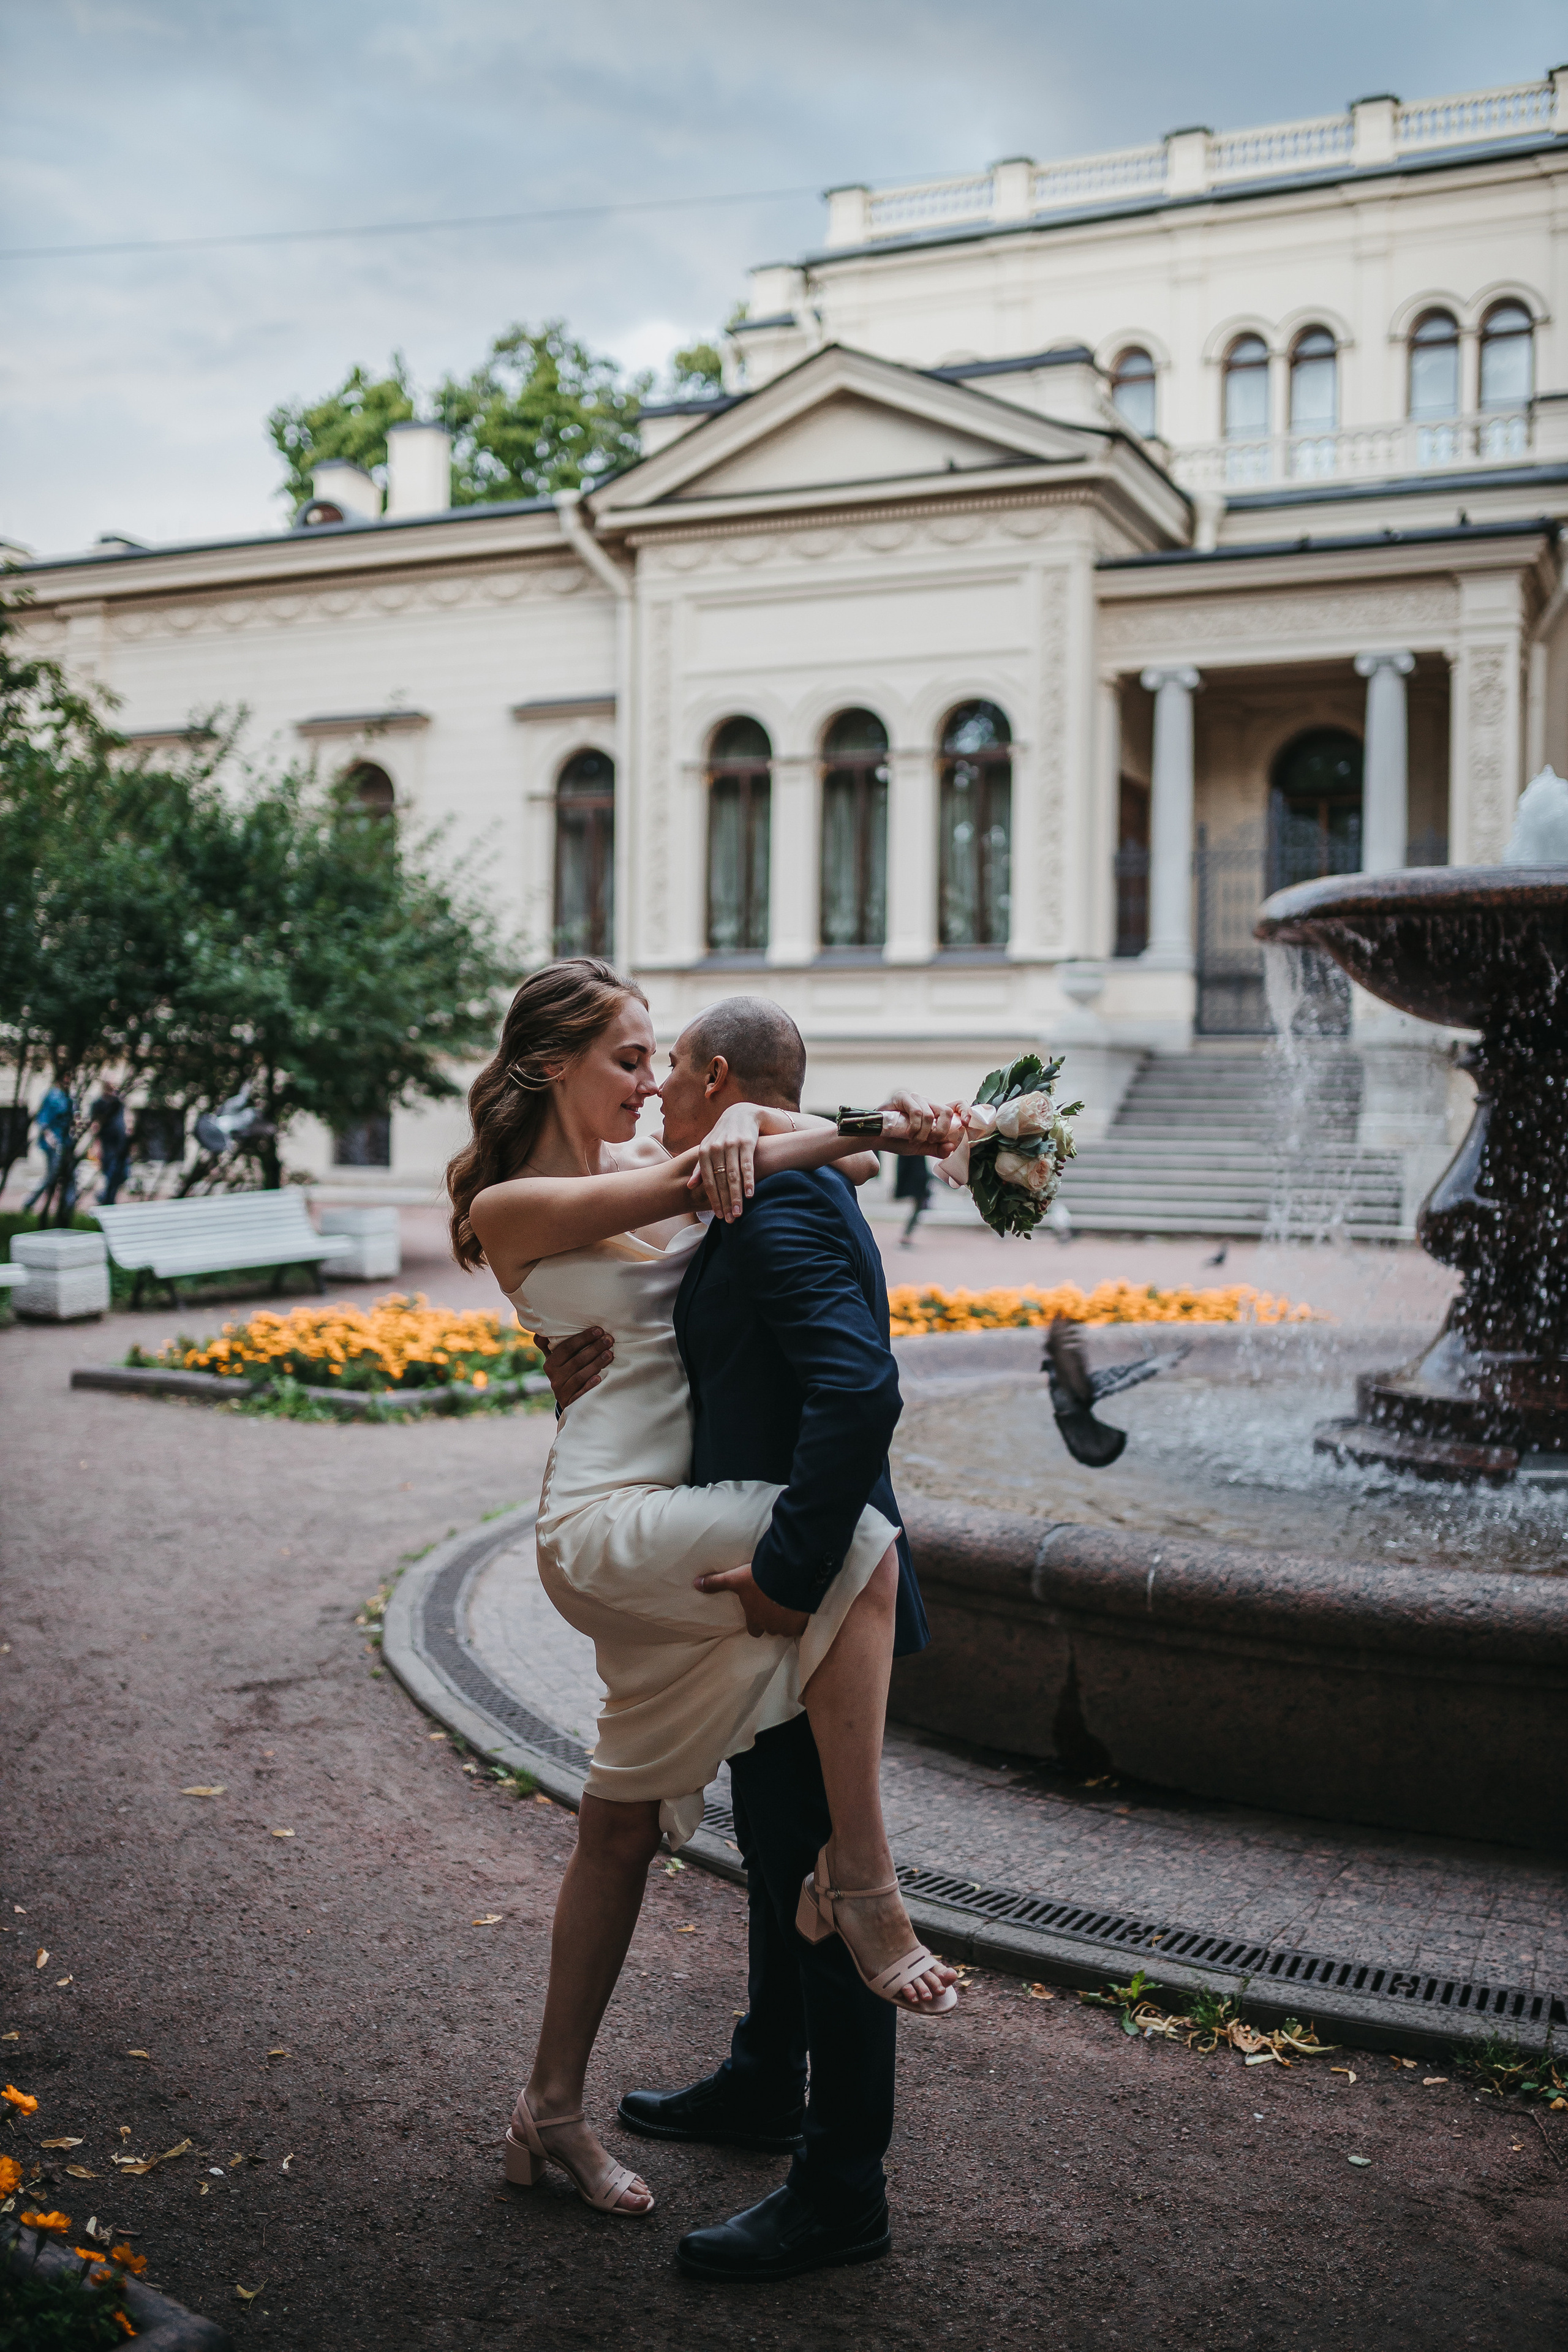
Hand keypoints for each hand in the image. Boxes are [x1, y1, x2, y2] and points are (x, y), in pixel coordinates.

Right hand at [540, 1327, 612, 1408]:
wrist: (567, 1399)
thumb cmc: (565, 1371)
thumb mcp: (556, 1359)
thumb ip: (549, 1344)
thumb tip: (544, 1328)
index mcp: (550, 1364)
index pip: (566, 1348)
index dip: (583, 1338)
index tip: (599, 1330)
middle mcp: (554, 1377)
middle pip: (576, 1361)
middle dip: (594, 1348)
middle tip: (608, 1339)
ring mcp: (562, 1391)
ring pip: (579, 1376)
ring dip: (596, 1364)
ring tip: (609, 1354)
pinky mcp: (570, 1403)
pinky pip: (580, 1393)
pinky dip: (589, 1385)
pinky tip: (600, 1377)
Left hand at [690, 1102, 764, 1220]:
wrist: (741, 1114)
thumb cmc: (723, 1136)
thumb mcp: (708, 1148)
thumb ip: (700, 1167)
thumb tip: (690, 1186)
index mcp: (704, 1152)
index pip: (707, 1181)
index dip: (713, 1199)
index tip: (718, 1215)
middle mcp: (715, 1148)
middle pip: (720, 1181)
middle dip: (725, 1202)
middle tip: (730, 1219)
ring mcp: (731, 1145)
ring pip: (733, 1176)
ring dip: (736, 1196)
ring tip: (739, 1212)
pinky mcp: (746, 1142)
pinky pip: (747, 1166)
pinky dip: (749, 1181)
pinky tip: (750, 1195)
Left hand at [693, 1564, 809, 1638]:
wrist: (787, 1577)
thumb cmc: (759, 1579)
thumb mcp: (735, 1579)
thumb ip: (716, 1582)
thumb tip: (695, 1584)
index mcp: (755, 1619)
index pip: (754, 1631)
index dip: (755, 1623)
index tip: (759, 1614)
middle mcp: (770, 1626)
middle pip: (771, 1628)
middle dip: (773, 1619)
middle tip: (775, 1604)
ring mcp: (787, 1626)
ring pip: (786, 1628)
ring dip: (787, 1618)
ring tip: (790, 1603)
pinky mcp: (802, 1622)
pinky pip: (802, 1625)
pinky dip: (802, 1618)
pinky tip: (802, 1606)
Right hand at [880, 1090, 967, 1155]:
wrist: (875, 1139)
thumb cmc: (897, 1140)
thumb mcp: (921, 1148)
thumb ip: (936, 1148)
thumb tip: (952, 1147)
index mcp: (934, 1112)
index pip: (956, 1105)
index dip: (966, 1110)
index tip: (967, 1123)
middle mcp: (927, 1102)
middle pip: (946, 1111)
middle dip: (940, 1131)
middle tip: (929, 1140)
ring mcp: (915, 1098)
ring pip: (929, 1115)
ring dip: (922, 1133)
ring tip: (912, 1139)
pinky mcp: (902, 1096)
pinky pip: (916, 1111)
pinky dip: (914, 1127)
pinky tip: (907, 1133)